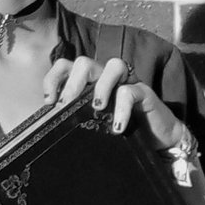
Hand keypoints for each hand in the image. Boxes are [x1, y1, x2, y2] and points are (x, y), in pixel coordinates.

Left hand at [41, 55, 185, 151]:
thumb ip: (73, 122)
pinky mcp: (145, 93)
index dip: (53, 78)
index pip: (66, 67)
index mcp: (90, 84)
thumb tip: (45, 133)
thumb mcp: (92, 126)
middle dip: (73, 81)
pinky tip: (117, 128)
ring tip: (97, 108)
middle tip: (67, 105)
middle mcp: (106, 79)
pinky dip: (123, 108)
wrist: (158, 142)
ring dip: (101, 85)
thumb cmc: (121, 132)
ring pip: (113, 64)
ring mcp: (127, 83)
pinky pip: (132, 91)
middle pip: (85, 62)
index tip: (48, 102)